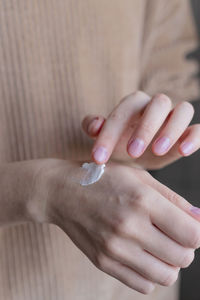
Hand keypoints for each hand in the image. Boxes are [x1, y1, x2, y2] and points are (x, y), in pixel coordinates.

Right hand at [45, 159, 199, 293]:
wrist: (63, 192)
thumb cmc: (104, 179)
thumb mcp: (140, 177)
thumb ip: (174, 199)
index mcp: (142, 201)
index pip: (192, 234)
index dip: (198, 233)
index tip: (190, 227)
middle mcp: (129, 227)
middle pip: (183, 258)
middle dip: (186, 247)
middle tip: (174, 234)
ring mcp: (115, 249)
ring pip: (166, 275)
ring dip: (170, 263)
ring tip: (158, 245)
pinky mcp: (104, 262)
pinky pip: (144, 285)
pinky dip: (151, 273)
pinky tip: (143, 255)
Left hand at [82, 91, 199, 168]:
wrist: (135, 155)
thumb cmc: (118, 143)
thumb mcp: (105, 138)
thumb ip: (93, 126)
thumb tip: (94, 126)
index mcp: (133, 105)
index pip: (123, 111)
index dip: (110, 133)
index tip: (99, 158)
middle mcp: (156, 106)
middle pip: (159, 103)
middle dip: (146, 127)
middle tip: (133, 152)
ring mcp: (174, 118)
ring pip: (183, 110)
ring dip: (171, 130)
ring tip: (158, 151)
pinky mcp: (188, 132)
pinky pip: (198, 128)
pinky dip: (195, 136)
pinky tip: (184, 151)